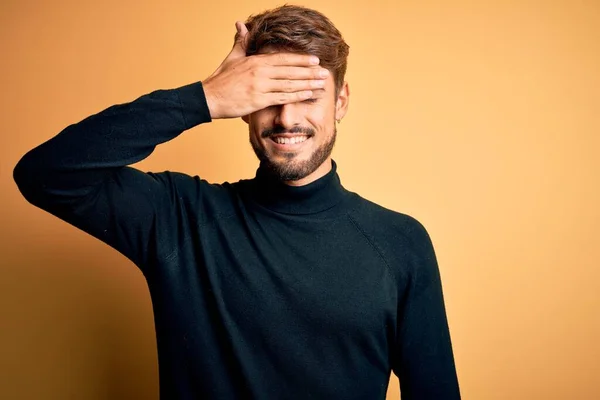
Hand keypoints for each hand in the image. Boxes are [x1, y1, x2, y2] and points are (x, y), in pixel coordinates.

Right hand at [202, 21, 329, 118]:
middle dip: (309, 72)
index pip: (283, 59)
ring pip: (289, 84)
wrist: (209, 97)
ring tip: (322, 84)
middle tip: (325, 73)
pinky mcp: (258, 100)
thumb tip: (241, 25)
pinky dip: (297, 96)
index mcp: (255, 61)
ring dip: (308, 84)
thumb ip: (241, 42)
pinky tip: (308, 94)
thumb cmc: (221, 80)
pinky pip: (282, 97)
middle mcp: (260, 72)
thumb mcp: (232, 58)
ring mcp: (260, 86)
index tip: (314, 61)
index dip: (300, 60)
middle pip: (290, 71)